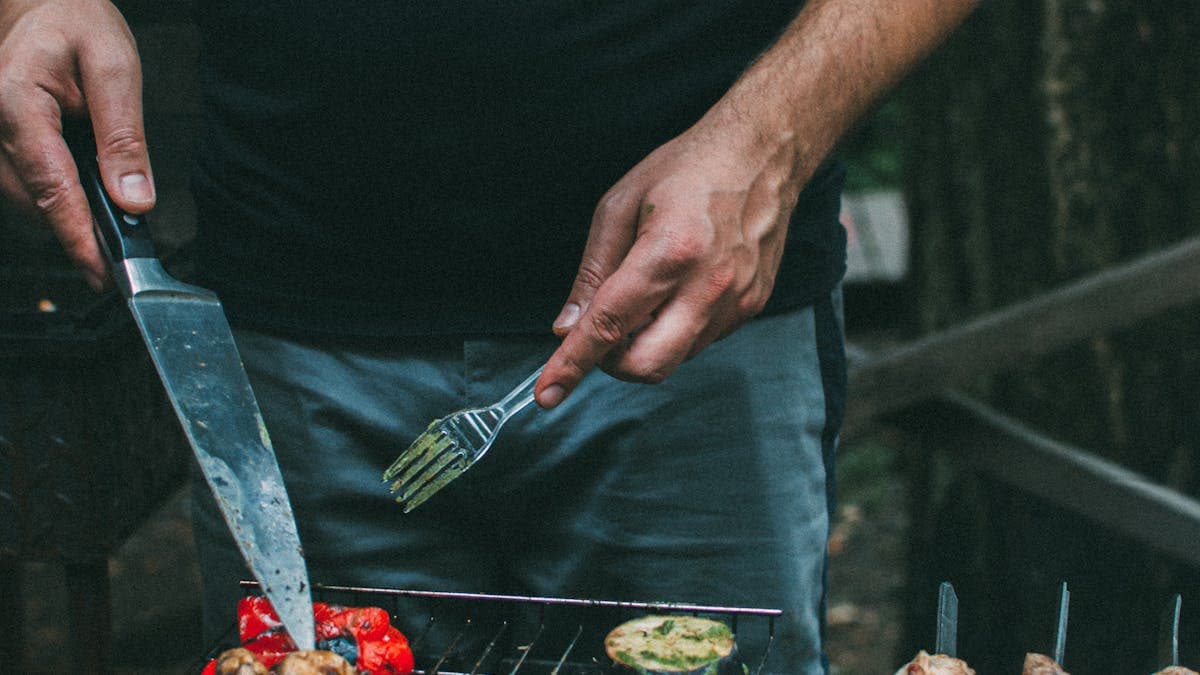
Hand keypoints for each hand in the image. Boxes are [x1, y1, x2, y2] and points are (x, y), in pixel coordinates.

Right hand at [0, 0, 152, 289]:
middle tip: (122, 255)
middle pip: (36, 201)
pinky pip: (27, 186)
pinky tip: (87, 191)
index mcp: (16, 102)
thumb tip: (134, 199)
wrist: (42, 2)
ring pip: (29, 199)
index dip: (77, 236)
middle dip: (78, 231)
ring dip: (69, 215)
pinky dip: (59, 197)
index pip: (50, 187)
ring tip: (107, 220)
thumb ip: (124, 137)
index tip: (102, 271)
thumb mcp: (116, 68)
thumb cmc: (76, 22)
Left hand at [535, 107, 809, 407]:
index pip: (610, 324)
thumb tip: (567, 328)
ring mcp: (736, 301)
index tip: (547, 393)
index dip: (573, 364)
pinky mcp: (751, 307)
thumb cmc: (687, 169)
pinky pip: (698, 342)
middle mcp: (708, 285)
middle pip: (648, 365)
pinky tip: (674, 292)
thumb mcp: (620, 206)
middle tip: (601, 331)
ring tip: (644, 295)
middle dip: (612, 363)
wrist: (762, 155)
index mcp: (671, 251)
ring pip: (673, 359)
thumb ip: (592, 272)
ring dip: (644, 344)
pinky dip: (672, 331)